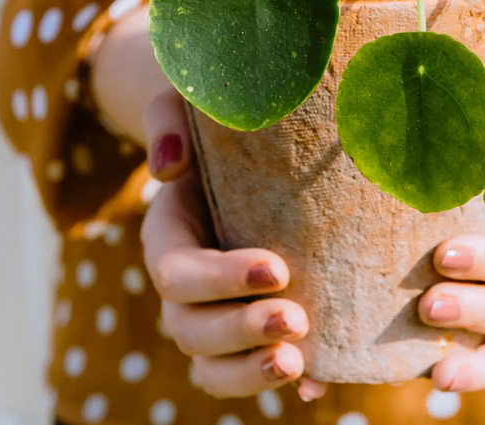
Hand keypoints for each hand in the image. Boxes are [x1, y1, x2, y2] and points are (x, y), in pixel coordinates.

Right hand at [140, 95, 322, 399]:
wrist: (246, 143)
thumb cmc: (218, 118)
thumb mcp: (186, 102)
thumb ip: (168, 121)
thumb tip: (169, 166)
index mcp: (167, 236)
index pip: (178, 275)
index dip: (220, 281)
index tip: (278, 269)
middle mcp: (185, 286)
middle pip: (191, 330)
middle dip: (242, 332)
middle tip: (297, 320)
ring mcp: (215, 313)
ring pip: (212, 365)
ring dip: (251, 372)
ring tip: (300, 362)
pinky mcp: (250, 325)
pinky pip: (250, 369)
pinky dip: (282, 383)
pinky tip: (317, 382)